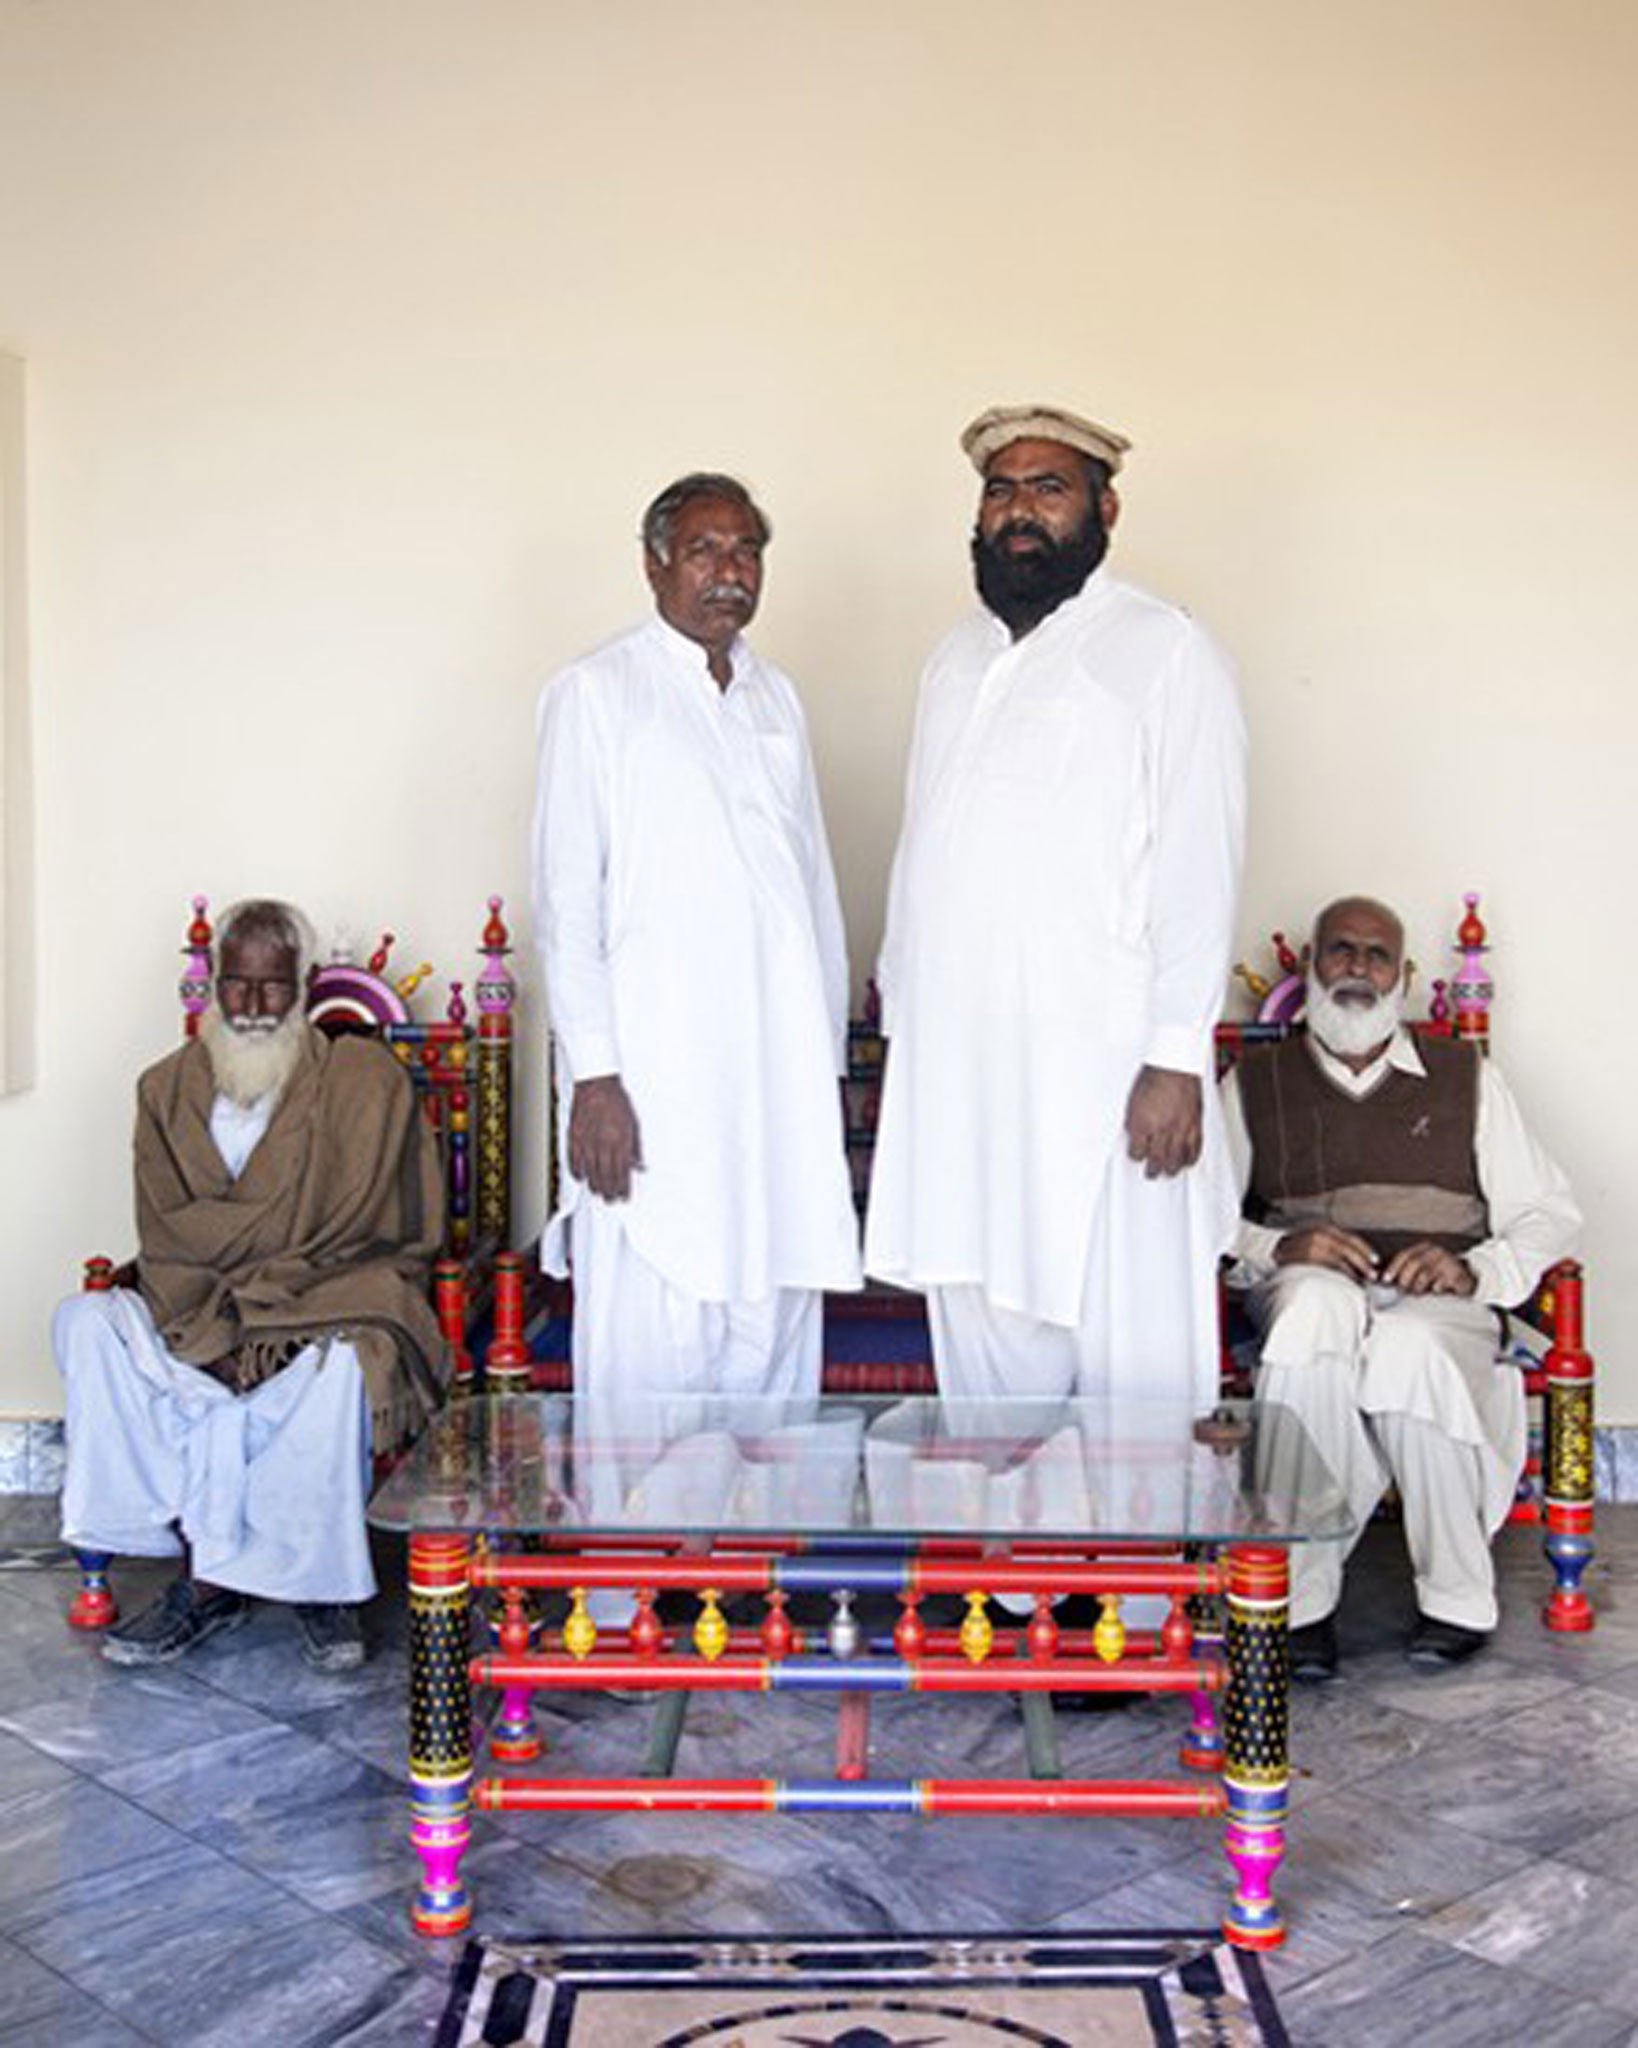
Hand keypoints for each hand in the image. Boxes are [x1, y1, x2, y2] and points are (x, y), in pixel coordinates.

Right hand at [568, 1075, 642, 1200]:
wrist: (596, 1083)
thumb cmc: (616, 1100)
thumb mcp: (633, 1123)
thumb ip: (635, 1147)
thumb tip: (639, 1165)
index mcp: (620, 1140)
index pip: (622, 1172)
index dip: (623, 1188)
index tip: (624, 1196)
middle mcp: (603, 1143)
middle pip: (606, 1176)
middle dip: (610, 1191)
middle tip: (611, 1200)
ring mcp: (587, 1141)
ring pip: (590, 1172)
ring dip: (595, 1185)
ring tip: (599, 1193)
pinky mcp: (574, 1137)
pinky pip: (574, 1160)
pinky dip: (577, 1172)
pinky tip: (581, 1178)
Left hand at [1124, 1065, 1201, 1177]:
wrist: (1175, 1065)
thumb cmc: (1153, 1076)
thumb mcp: (1133, 1100)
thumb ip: (1133, 1120)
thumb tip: (1132, 1132)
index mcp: (1141, 1123)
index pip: (1136, 1152)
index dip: (1136, 1155)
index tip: (1137, 1155)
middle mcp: (1160, 1129)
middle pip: (1156, 1160)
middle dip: (1152, 1170)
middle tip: (1151, 1173)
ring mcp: (1179, 1128)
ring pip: (1176, 1158)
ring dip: (1171, 1168)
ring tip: (1168, 1171)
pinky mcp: (1195, 1125)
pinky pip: (1194, 1148)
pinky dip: (1190, 1158)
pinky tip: (1187, 1162)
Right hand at [1274, 1224, 1377, 1283]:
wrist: (1271, 1252)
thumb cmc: (1296, 1250)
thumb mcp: (1315, 1240)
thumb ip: (1332, 1246)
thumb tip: (1354, 1260)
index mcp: (1324, 1230)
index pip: (1351, 1239)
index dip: (1365, 1250)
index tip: (1375, 1261)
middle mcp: (1320, 1235)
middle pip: (1349, 1249)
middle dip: (1363, 1263)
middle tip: (1372, 1275)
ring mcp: (1313, 1247)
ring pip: (1341, 1260)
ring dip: (1354, 1272)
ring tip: (1362, 1282)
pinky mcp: (1308, 1259)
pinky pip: (1330, 1268)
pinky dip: (1341, 1276)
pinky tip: (1347, 1283)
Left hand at [1383, 1240, 1476, 1296]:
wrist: (1466, 1280)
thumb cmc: (1440, 1276)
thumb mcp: (1423, 1270)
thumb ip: (1408, 1272)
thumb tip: (1387, 1281)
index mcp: (1425, 1248)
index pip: (1405, 1255)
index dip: (1394, 1267)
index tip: (1386, 1279)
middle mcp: (1436, 1252)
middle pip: (1414, 1263)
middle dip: (1405, 1278)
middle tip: (1401, 1290)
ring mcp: (1447, 1261)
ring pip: (1426, 1273)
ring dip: (1418, 1286)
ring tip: (1416, 1293)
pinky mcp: (1457, 1273)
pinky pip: (1442, 1282)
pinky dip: (1435, 1289)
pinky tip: (1434, 1292)